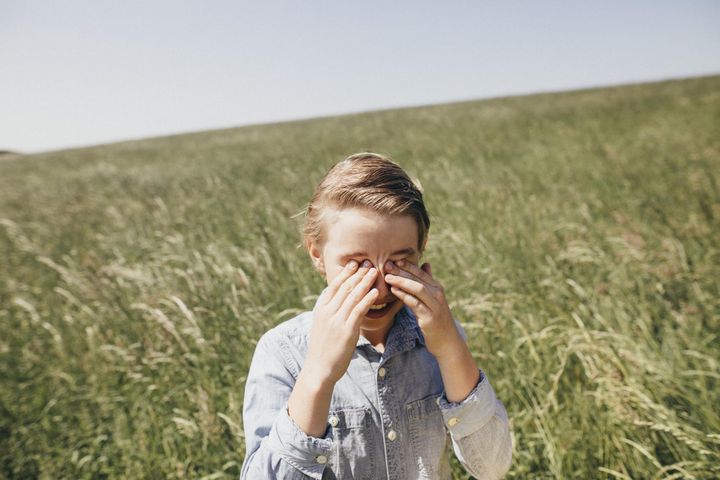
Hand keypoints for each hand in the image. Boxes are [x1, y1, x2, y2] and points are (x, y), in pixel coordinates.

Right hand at [305, 260, 378, 383]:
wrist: (319, 369)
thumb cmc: (323, 349)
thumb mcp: (322, 325)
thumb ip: (329, 312)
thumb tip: (338, 301)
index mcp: (321, 309)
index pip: (334, 285)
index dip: (345, 273)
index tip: (355, 263)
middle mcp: (327, 311)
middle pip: (345, 287)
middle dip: (358, 274)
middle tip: (369, 263)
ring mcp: (336, 320)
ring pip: (353, 295)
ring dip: (365, 282)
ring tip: (375, 272)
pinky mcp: (346, 330)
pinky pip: (359, 310)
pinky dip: (367, 299)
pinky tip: (375, 292)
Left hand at [384, 260, 462, 358]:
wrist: (447, 341)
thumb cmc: (437, 319)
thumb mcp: (433, 299)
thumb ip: (428, 282)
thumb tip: (426, 264)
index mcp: (437, 288)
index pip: (421, 273)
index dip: (408, 266)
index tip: (395, 260)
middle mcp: (437, 295)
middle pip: (418, 279)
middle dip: (402, 271)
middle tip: (387, 265)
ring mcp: (434, 306)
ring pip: (417, 289)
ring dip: (402, 281)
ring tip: (388, 277)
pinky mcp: (429, 318)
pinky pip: (415, 303)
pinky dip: (404, 295)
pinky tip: (394, 291)